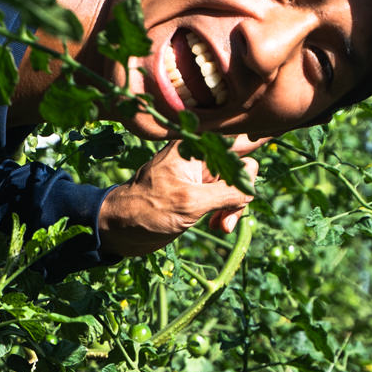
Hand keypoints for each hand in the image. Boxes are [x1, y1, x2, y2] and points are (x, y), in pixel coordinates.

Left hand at [98, 139, 262, 258]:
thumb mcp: (191, 202)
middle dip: (240, 194)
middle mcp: (199, 158)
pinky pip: (225, 199)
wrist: (120, 229)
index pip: (236, 143)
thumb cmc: (148, 210)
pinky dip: (225, 213)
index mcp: (194, 148)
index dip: (249, 158)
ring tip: (221, 227)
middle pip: (239, 168)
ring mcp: (200, 177)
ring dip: (233, 208)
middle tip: (227, 219)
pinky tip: (216, 226)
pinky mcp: (199, 195)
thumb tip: (251, 191)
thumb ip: (226, 193)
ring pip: (234, 186)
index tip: (250, 182)